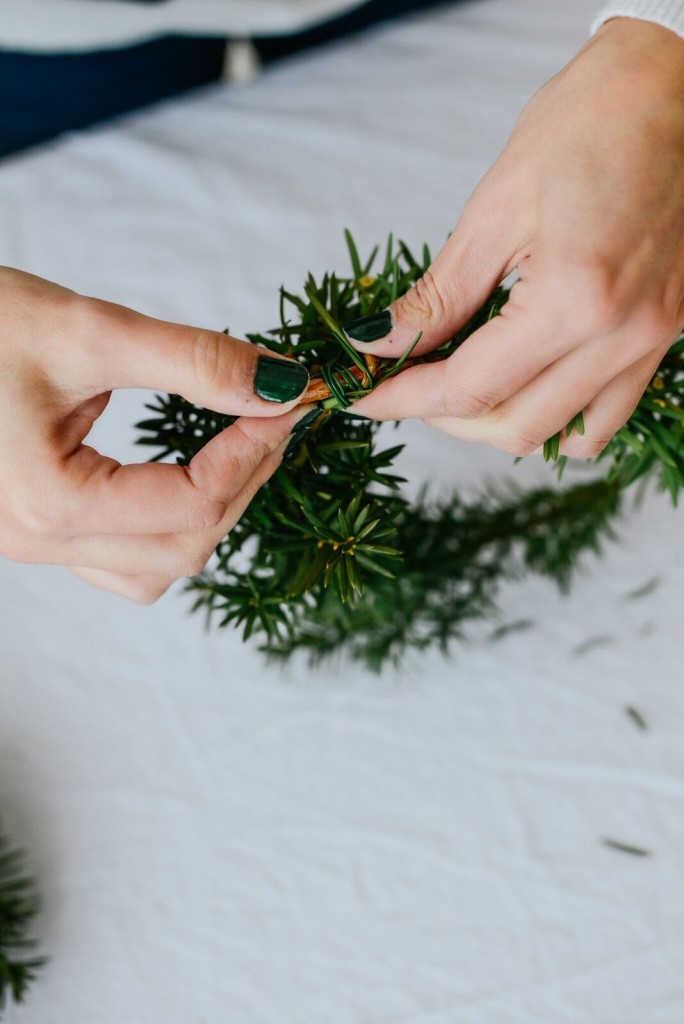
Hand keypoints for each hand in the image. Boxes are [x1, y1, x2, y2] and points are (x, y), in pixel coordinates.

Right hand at [0, 267, 310, 602]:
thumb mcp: (87, 330)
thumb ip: (192, 361)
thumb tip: (282, 383)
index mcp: (48, 501)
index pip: (191, 504)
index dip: (253, 452)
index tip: (289, 398)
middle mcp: (40, 539)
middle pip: (184, 545)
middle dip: (244, 480)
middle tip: (274, 413)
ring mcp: (37, 541)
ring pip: (157, 567)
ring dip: (211, 512)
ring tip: (239, 445)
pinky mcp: (41, 526)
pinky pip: (125, 558)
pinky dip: (170, 524)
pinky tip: (184, 472)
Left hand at [346, 18, 683, 457]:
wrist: (679, 85)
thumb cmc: (592, 121)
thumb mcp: (497, 206)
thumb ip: (440, 293)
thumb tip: (383, 340)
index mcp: (575, 299)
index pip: (470, 387)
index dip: (405, 399)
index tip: (365, 395)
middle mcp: (622, 336)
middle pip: (514, 427)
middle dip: (445, 417)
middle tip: (407, 384)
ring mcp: (653, 342)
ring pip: (564, 438)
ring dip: (500, 424)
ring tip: (464, 386)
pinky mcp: (668, 335)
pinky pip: (607, 415)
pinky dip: (558, 419)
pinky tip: (525, 384)